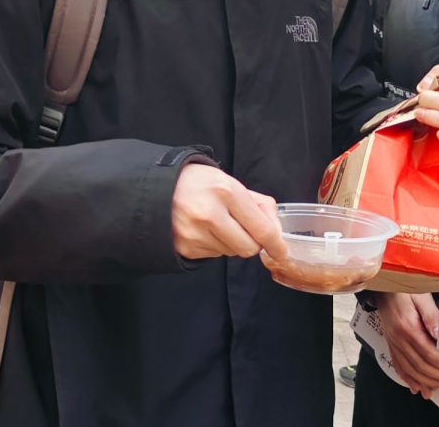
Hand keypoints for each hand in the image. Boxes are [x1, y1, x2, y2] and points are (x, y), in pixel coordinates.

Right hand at [170, 163, 284, 260]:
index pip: (261, 229)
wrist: (157, 187)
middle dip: (252, 243)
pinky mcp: (186, 247)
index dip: (276, 244)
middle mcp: (210, 213)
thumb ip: (259, 205)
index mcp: (226, 191)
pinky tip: (204, 230)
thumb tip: (278, 232)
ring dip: (231, 243)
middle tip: (245, 230)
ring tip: (217, 224)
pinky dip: (215, 246)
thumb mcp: (230, 182)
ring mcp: (196, 233)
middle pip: (249, 248)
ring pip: (231, 253)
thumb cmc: (199, 183)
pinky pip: (214, 256)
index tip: (281, 251)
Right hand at [378, 292, 438, 398]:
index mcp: (408, 327)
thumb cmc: (405, 289)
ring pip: (410, 370)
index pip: (429, 354)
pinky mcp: (390, 344)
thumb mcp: (421, 296)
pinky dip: (408, 379)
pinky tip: (417, 387)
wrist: (382, 286)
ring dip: (427, 381)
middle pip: (421, 366)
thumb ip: (431, 315)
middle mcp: (398, 339)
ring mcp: (393, 343)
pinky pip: (398, 366)